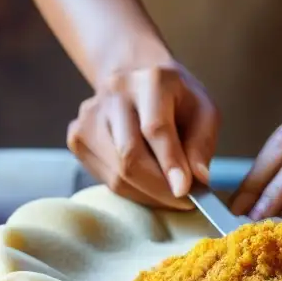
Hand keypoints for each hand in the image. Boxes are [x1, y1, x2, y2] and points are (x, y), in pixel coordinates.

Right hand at [67, 63, 219, 208]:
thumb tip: (198, 178)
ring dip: (147, 194)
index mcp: (151, 80)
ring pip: (116, 174)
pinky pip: (105, 179)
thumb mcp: (204, 111)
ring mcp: (90, 115)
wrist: (136, 78)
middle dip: (159, 188)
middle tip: (183, 202)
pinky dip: (130, 190)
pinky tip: (146, 182)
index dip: (170, 163)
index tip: (184, 191)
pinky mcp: (77, 136)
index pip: (155, 128)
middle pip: (130, 156)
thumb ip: (202, 144)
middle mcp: (115, 93)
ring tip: (168, 193)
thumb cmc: (176, 99)